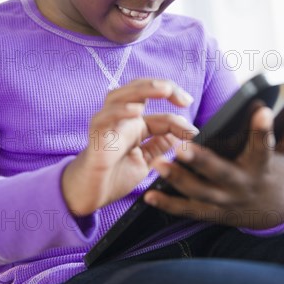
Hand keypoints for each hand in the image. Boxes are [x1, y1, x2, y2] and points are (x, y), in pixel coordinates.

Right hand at [61, 79, 197, 215]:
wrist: (89, 195)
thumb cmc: (113, 176)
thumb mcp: (145, 161)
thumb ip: (159, 146)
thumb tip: (180, 135)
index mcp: (135, 124)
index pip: (160, 111)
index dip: (179, 119)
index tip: (193, 132)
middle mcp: (121, 119)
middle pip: (139, 90)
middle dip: (163, 87)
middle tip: (184, 99)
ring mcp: (107, 124)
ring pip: (120, 95)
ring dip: (143, 89)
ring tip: (163, 89)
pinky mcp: (95, 136)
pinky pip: (104, 118)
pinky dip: (119, 111)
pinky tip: (136, 111)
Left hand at [144, 103, 283, 230]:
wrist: (271, 211)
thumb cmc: (276, 172)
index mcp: (260, 166)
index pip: (263, 145)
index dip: (262, 129)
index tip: (261, 109)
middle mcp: (241, 185)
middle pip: (221, 173)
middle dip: (202, 160)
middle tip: (182, 146)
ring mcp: (224, 201)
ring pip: (199, 192)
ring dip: (178, 180)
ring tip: (158, 164)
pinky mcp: (211, 212)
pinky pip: (187, 210)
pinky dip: (168, 205)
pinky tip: (149, 195)